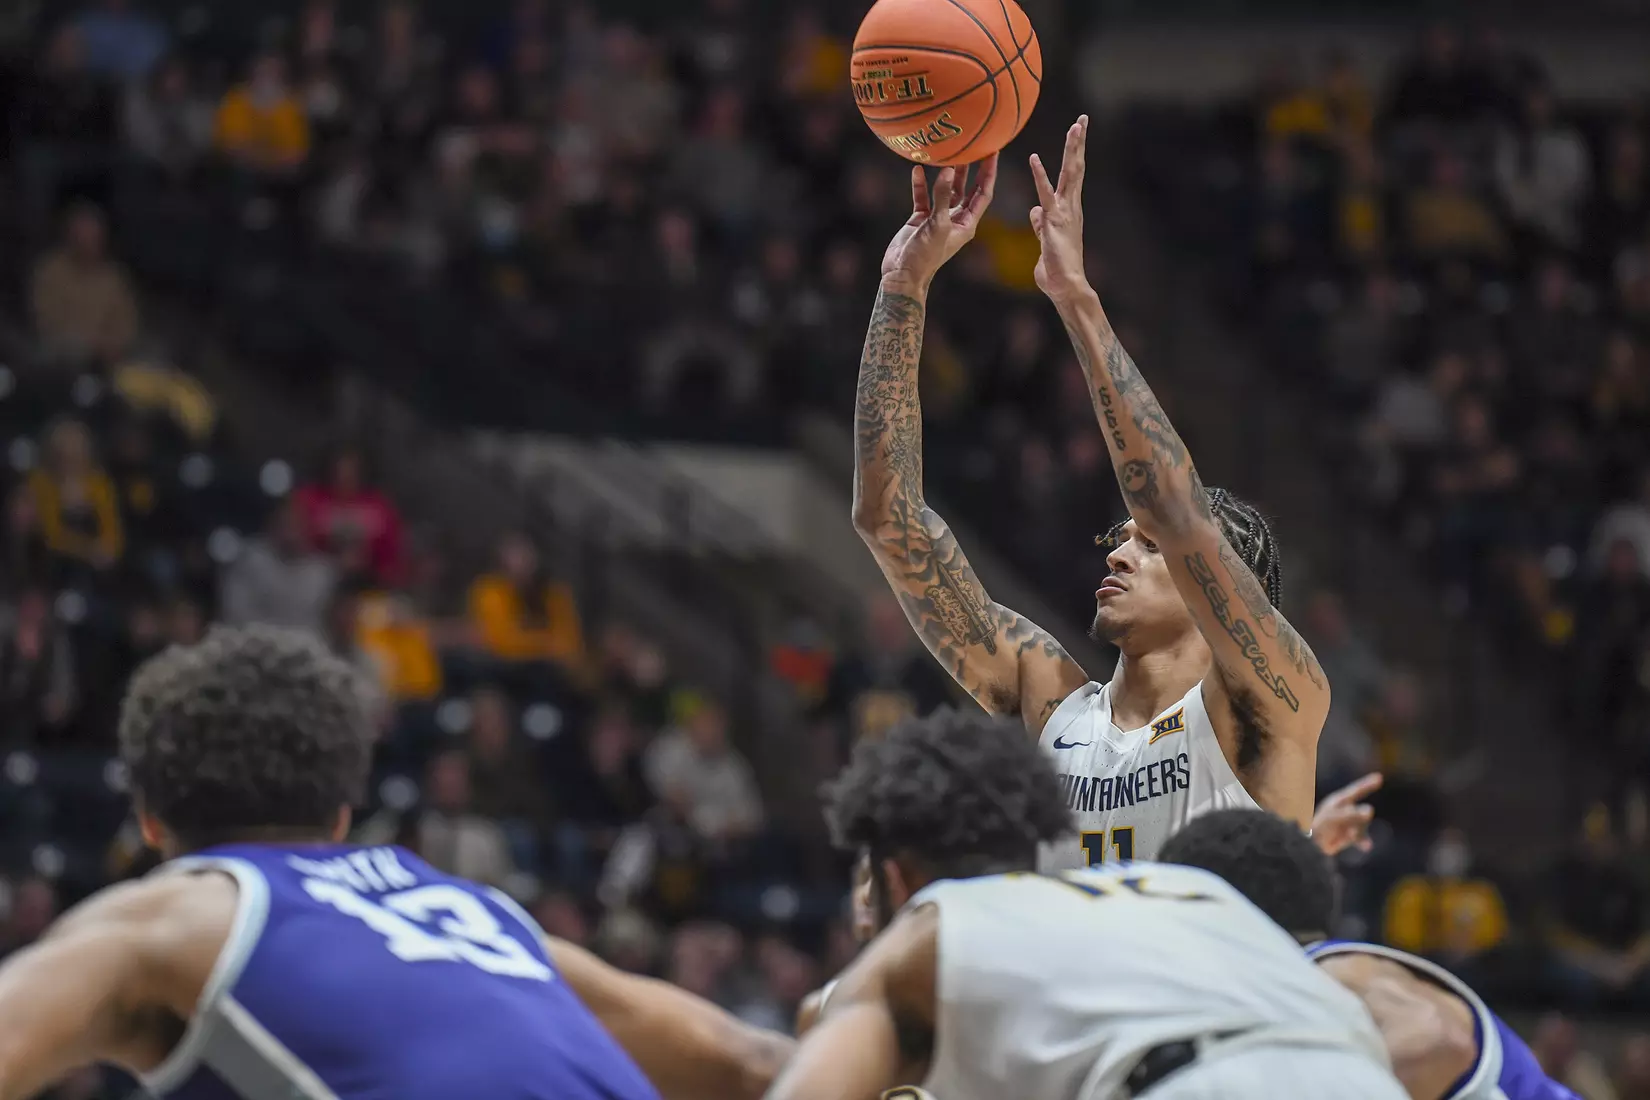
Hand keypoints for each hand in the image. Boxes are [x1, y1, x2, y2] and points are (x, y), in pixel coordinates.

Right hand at [880, 154, 998, 290]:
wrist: (902, 273)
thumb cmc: (925, 256)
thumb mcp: (937, 225)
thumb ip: (942, 197)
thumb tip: (946, 170)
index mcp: (967, 223)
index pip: (983, 193)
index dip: (989, 173)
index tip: (993, 152)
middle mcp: (955, 219)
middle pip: (967, 189)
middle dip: (972, 169)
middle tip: (975, 146)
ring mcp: (938, 218)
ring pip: (945, 191)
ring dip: (947, 174)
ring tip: (948, 152)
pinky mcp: (921, 219)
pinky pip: (923, 197)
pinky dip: (921, 184)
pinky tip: (918, 169)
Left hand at [1030, 115, 1090, 304]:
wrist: (1066, 287)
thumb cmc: (1056, 269)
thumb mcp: (1044, 241)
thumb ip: (1041, 224)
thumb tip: (1035, 211)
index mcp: (1067, 210)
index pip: (1072, 176)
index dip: (1074, 154)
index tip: (1077, 133)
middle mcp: (1070, 207)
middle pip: (1076, 169)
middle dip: (1078, 144)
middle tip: (1082, 119)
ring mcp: (1064, 213)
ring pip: (1070, 175)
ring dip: (1072, 150)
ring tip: (1075, 127)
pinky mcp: (1053, 222)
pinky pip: (1045, 194)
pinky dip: (1040, 176)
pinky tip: (1034, 158)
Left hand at [1311, 772, 1382, 856]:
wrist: (1311, 845)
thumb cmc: (1320, 826)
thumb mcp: (1334, 817)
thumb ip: (1352, 813)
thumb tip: (1370, 811)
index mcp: (1340, 801)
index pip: (1357, 790)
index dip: (1368, 784)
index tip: (1379, 777)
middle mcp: (1346, 810)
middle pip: (1363, 812)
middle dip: (1360, 819)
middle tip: (1349, 827)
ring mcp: (1349, 823)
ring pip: (1363, 825)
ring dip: (1359, 831)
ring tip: (1350, 835)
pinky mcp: (1349, 836)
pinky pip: (1361, 838)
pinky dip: (1363, 842)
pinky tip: (1367, 846)